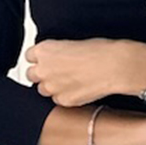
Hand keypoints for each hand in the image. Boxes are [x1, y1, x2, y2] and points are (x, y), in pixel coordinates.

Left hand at [23, 37, 145, 106]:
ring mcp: (52, 88)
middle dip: (42, 73)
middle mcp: (43, 70)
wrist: (116, 66)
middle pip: (31, 75)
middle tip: (57, 71)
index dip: (40, 58)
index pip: (29, 56)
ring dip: (52, 86)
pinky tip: (78, 88)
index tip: (47, 59)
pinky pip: (58, 100)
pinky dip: (65, 96)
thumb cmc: (101, 51)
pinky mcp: (64, 101)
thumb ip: (57, 52)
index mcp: (44, 50)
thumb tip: (55, 58)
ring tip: (70, 81)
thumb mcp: (72, 43)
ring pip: (43, 90)